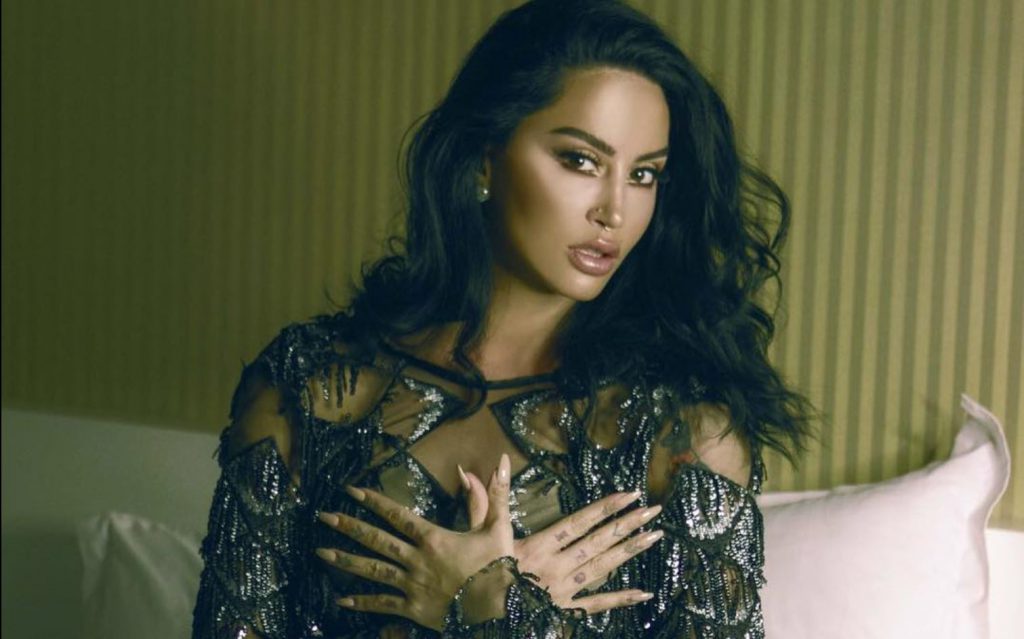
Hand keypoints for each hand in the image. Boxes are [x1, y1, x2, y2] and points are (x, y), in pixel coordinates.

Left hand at [315, 454, 515, 630]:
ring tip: (321, 552)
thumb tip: (503, 461)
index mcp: (433, 537)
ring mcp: (411, 585)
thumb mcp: (498, 526)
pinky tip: (341, 601)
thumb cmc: (498, 567)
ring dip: (345, 561)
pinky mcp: (412, 609)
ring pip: (372, 570)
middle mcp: (416, 559)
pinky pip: (382, 604)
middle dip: (348, 526)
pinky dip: (361, 602)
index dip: (373, 501)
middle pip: (376, 539)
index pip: (397, 515)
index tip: (351, 491)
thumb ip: (495, 494)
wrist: (498, 609)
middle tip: (324, 517)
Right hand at [459, 470, 663, 614]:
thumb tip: (488, 465)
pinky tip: (643, 592)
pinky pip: (596, 605)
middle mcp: (555, 566)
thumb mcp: (480, 533)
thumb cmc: (477, 573)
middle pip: (597, 542)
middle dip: (627, 524)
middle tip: (654, 510)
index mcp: (538, 546)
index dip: (604, 508)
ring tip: (655, 536)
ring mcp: (563, 590)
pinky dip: (620, 599)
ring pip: (602, 568)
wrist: (476, 616)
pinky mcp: (564, 610)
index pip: (578, 522)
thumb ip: (487, 499)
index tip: (629, 494)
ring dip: (629, 551)